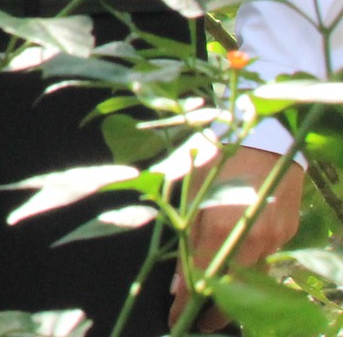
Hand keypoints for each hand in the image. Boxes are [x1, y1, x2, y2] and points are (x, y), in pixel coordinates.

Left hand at [175, 144, 304, 329]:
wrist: (265, 143)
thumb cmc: (217, 163)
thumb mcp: (190, 195)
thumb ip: (185, 240)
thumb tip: (178, 281)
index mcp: (219, 226)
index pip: (200, 278)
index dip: (186, 303)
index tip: (174, 317)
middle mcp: (249, 239)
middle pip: (232, 291)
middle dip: (215, 313)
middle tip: (199, 324)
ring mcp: (273, 240)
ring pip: (252, 283)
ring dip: (234, 299)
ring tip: (216, 310)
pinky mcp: (287, 237)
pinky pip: (267, 266)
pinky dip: (251, 279)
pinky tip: (238, 283)